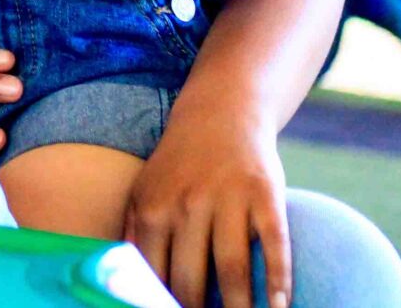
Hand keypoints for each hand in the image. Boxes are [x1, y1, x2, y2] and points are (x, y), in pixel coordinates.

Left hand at [127, 102, 291, 307]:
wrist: (222, 112)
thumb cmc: (179, 164)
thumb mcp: (145, 189)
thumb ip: (132, 232)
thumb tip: (120, 279)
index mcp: (152, 208)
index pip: (152, 273)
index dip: (160, 303)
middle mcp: (187, 204)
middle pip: (191, 278)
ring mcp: (228, 198)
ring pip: (232, 268)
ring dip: (239, 307)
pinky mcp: (264, 194)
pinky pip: (274, 243)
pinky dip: (279, 279)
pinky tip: (280, 305)